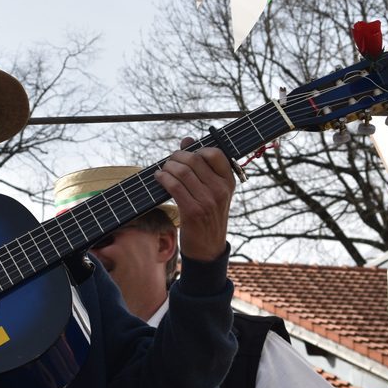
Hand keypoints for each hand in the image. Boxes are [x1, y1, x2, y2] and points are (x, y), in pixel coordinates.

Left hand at [154, 138, 235, 261]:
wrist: (208, 248)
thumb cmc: (208, 215)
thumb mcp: (212, 191)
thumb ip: (201, 165)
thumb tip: (187, 139)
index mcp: (229, 181)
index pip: (215, 153)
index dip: (196, 149)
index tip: (186, 155)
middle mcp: (221, 189)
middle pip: (194, 159)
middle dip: (177, 157)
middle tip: (169, 162)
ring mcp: (208, 200)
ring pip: (183, 171)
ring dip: (168, 167)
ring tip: (163, 170)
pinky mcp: (193, 211)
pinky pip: (174, 186)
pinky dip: (163, 178)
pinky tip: (159, 178)